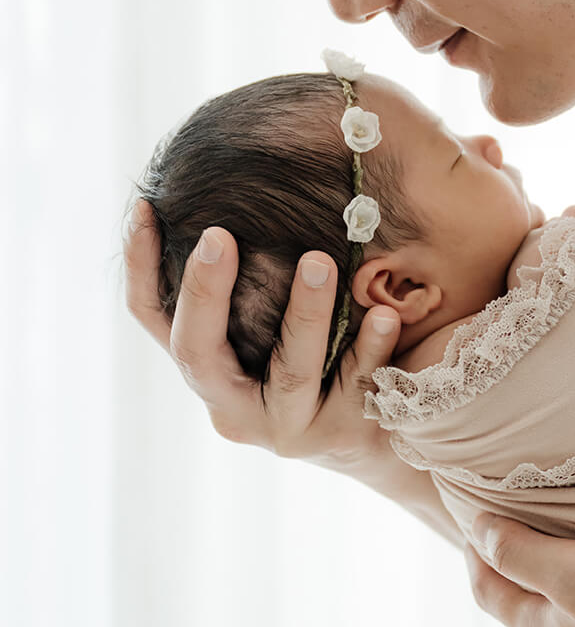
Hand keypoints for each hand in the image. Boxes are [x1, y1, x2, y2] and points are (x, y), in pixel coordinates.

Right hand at [123, 201, 401, 465]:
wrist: (371, 439)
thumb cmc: (309, 363)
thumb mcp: (263, 332)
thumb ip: (246, 285)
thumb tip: (234, 187)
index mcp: (206, 370)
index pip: (151, 317)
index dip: (139, 266)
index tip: (146, 206)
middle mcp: (232, 405)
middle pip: (198, 352)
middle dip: (205, 292)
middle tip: (217, 236)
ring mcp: (287, 425)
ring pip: (291, 370)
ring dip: (304, 312)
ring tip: (319, 259)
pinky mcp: (342, 434)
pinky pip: (357, 384)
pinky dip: (369, 346)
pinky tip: (383, 311)